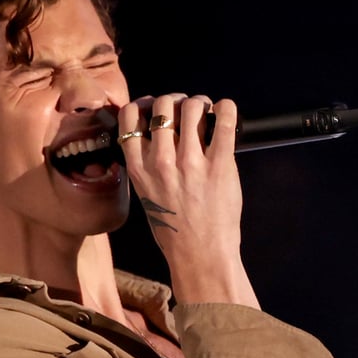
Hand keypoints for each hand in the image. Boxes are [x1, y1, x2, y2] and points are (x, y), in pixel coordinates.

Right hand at [118, 93, 254, 306]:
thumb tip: (158, 138)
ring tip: (207, 113)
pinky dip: (226, 109)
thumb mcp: (147, 197)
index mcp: (140, 169)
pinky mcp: (220, 166)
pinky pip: (224, 121)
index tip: (155, 109)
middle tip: (188, 110)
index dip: (143, 105)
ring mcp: (191, 163)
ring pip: (192, 108)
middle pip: (163, 106)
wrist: (200, 256)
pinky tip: (225, 113)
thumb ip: (147, 166)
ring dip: (201, 104)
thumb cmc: (174, 232)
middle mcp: (162, 162)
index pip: (130, 118)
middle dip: (176, 102)